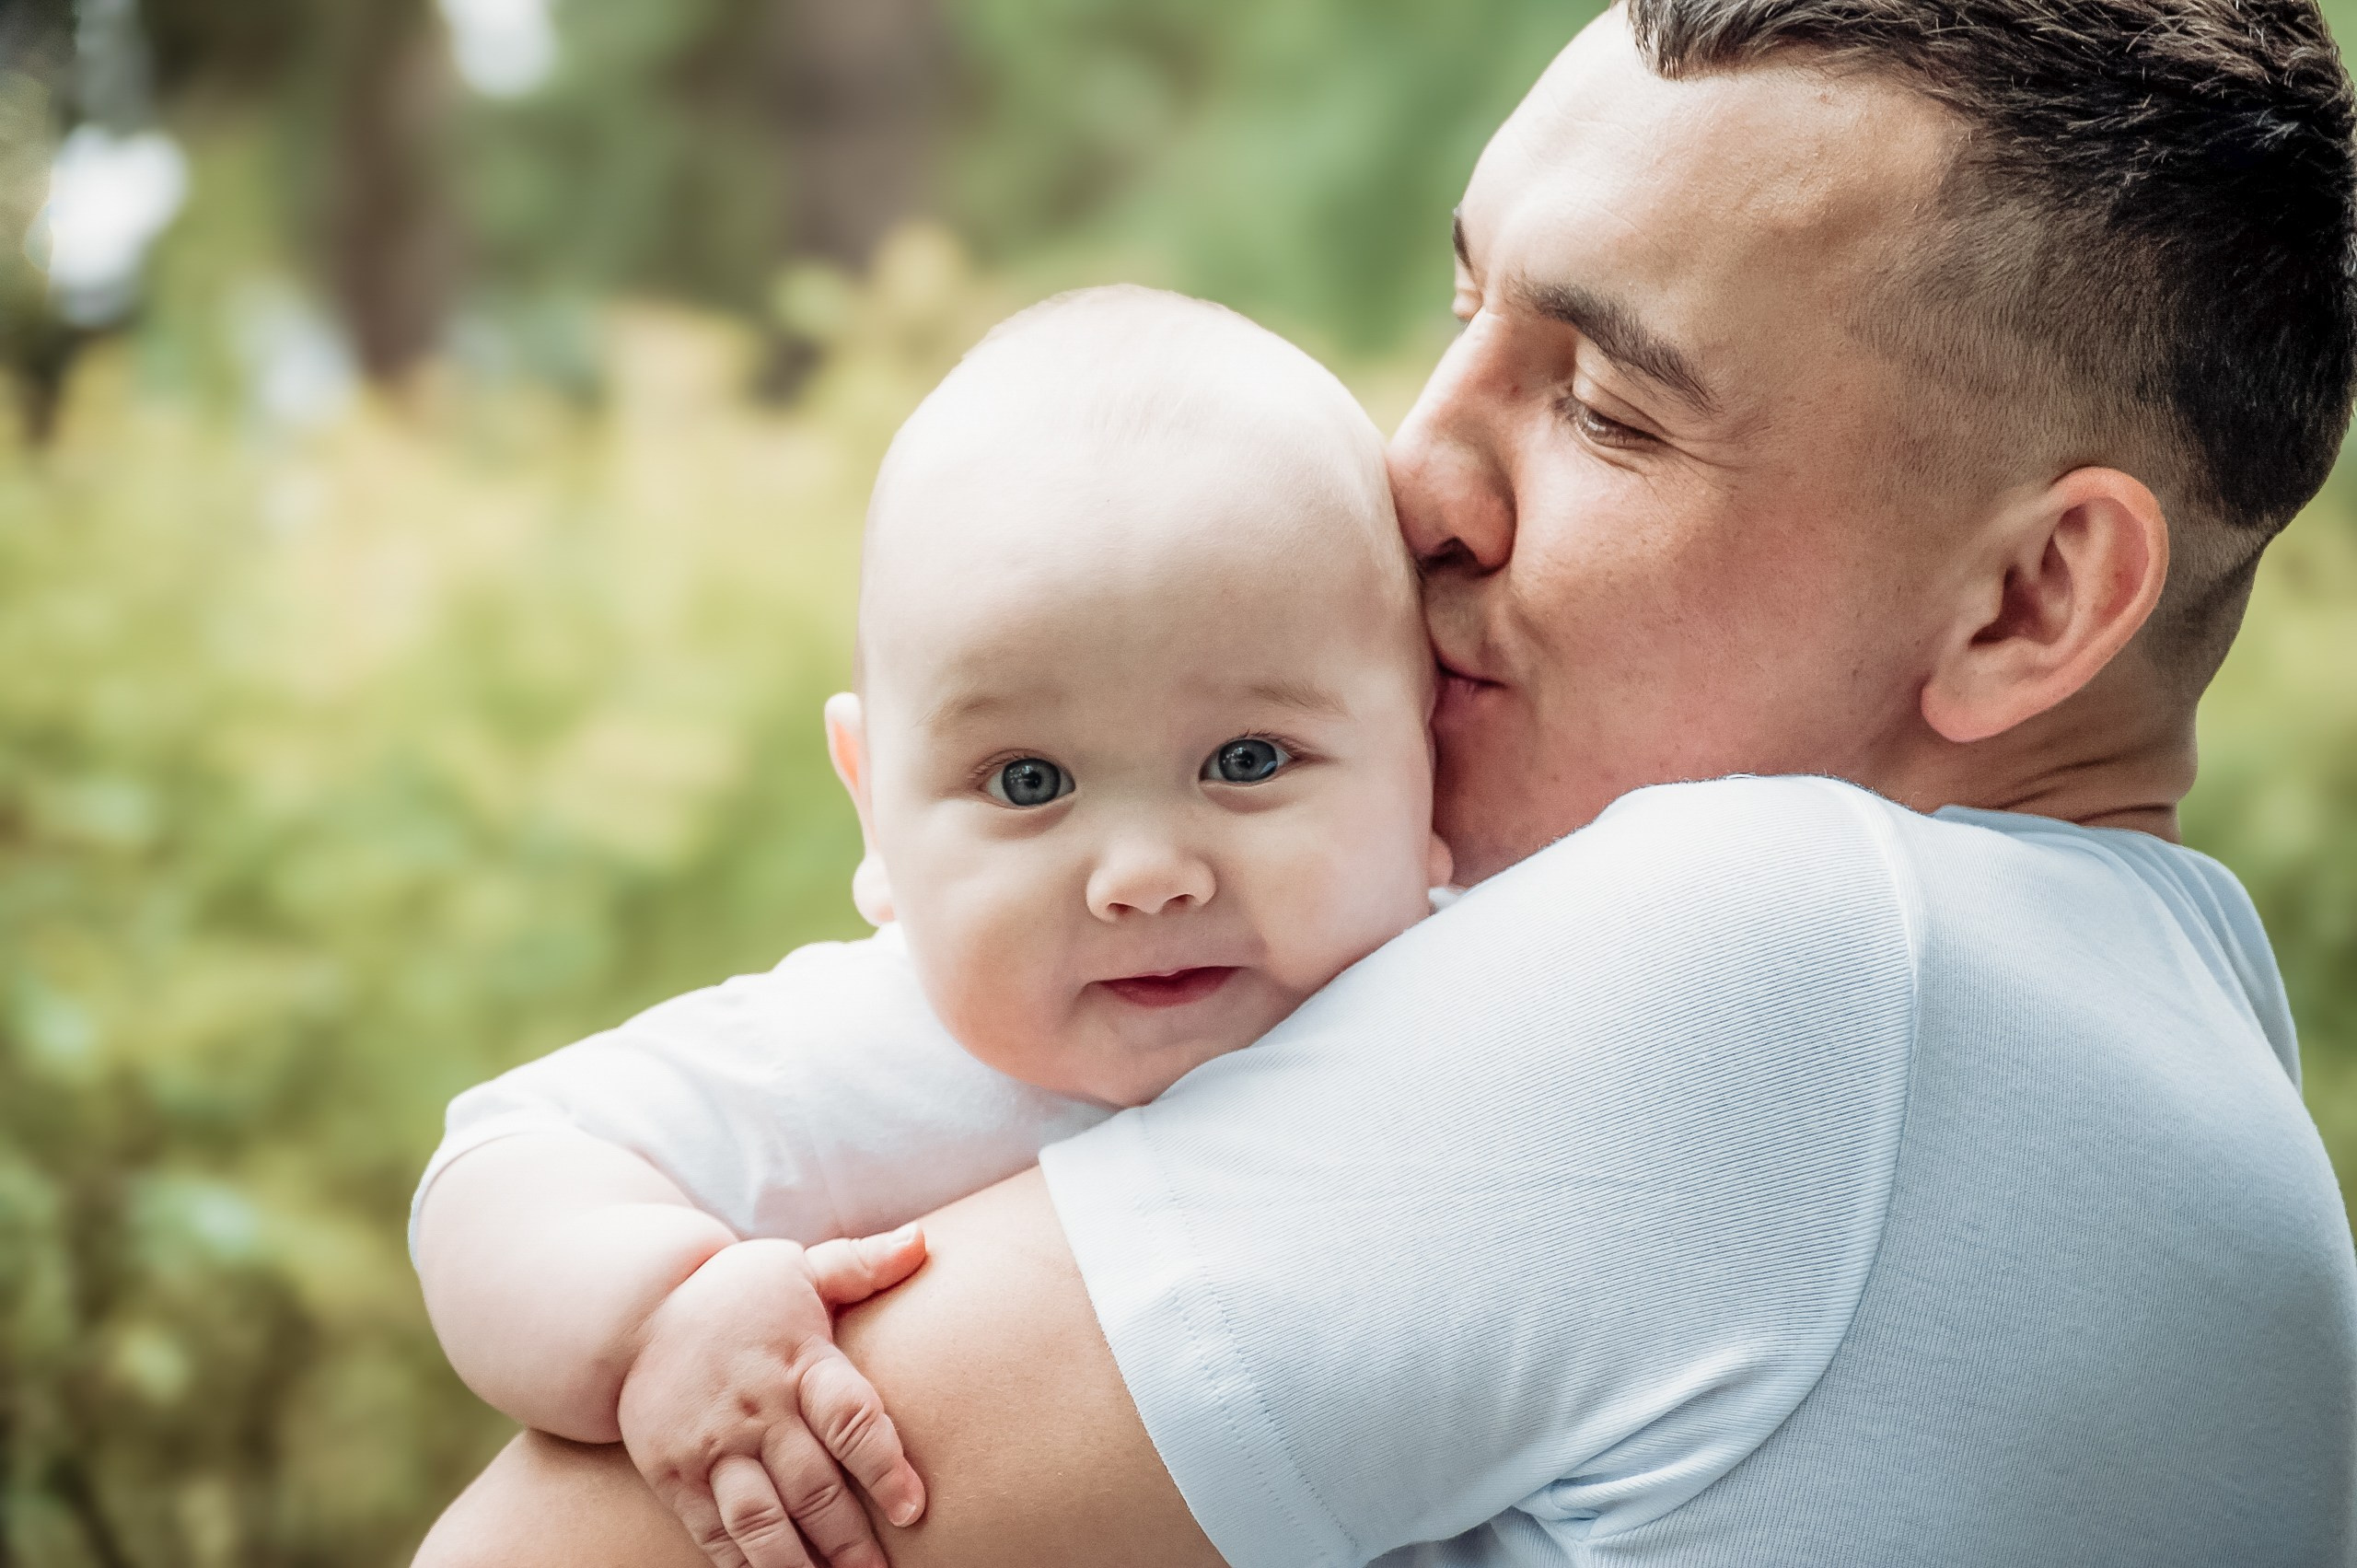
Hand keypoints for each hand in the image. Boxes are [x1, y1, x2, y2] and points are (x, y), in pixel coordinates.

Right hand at [618, 1227, 929, 1567]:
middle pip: (812, 1487)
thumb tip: (922, 1241)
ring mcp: (713, 1448)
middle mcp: (758, 1410)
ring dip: (799, 1567)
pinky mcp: (676, 1477)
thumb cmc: (740, 1293)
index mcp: (799, 1359)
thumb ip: (861, 1264)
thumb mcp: (799, 1266)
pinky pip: (714, 1535)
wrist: (636, 1312)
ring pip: (761, 1523)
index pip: (849, 1418)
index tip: (913, 1508)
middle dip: (850, 1541)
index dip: (883, 1466)